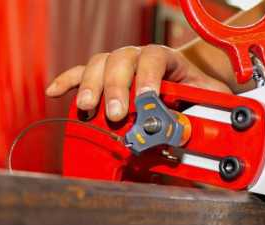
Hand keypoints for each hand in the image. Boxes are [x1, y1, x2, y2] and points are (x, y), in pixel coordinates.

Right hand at [45, 45, 230, 121]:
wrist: (190, 84)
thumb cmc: (200, 92)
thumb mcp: (210, 99)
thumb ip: (209, 110)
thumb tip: (207, 128)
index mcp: (166, 58)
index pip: (154, 58)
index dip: (148, 77)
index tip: (146, 100)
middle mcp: (139, 56)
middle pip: (122, 60)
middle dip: (116, 88)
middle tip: (116, 114)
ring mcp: (119, 64)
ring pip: (100, 64)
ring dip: (91, 85)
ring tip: (87, 109)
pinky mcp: (104, 76)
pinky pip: (82, 72)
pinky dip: (68, 81)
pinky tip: (55, 92)